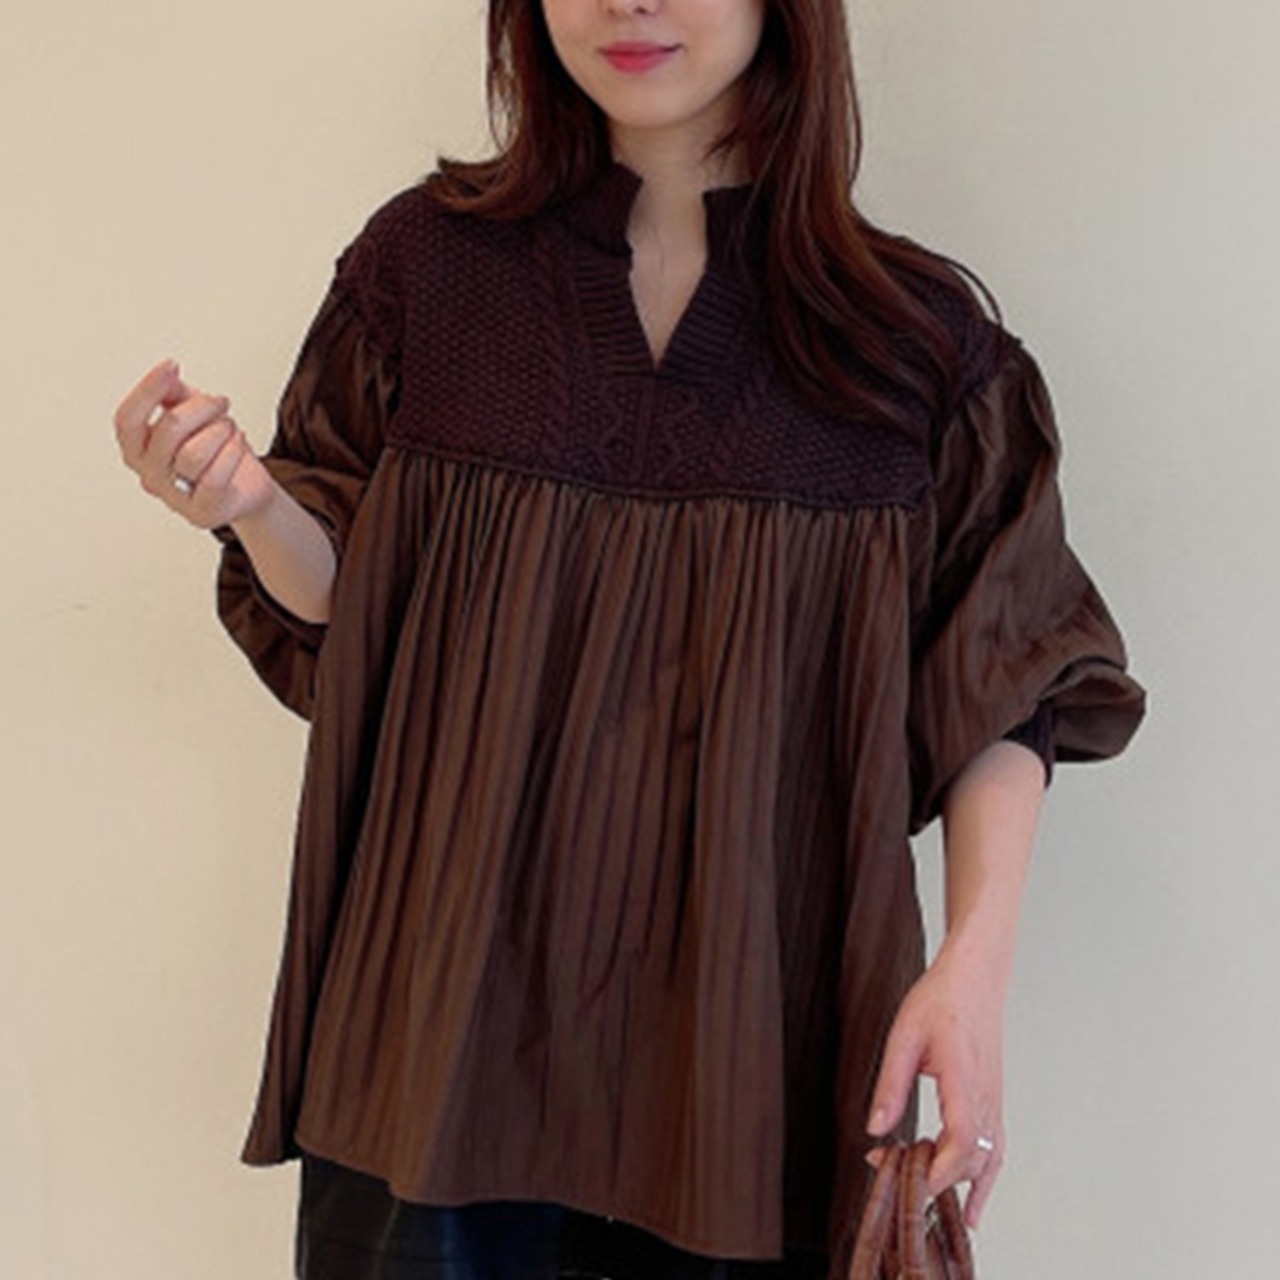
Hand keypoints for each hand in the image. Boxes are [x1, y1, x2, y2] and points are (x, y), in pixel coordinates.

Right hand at [113, 359, 275, 529]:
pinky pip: (215, 478)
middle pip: (169, 430)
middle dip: (201, 407)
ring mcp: (174, 498)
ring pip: (193, 454)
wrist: (248, 489)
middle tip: (221, 402)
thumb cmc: (216, 449)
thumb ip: (174, 394)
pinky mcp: (202, 513)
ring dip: (220, 431)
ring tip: (231, 428)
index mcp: (137, 449)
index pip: (127, 420)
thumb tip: (167, 373)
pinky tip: (239, 444)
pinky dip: (232, 453)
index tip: (171, 365)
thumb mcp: (193, 415)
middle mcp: (148, 476)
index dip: (146, 390)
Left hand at [863, 945, 1006, 1229]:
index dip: (936, 1171)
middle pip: (971, 1160)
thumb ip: (890, 1084)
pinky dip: (986, 1180)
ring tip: (936, 1215)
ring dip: (962, 1188)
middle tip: (897, 1181)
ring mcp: (995, 1101)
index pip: (958, 1143)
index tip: (907, 1181)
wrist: (975, 978)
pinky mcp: (994, 1100)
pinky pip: (996, 1149)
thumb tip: (876, 1127)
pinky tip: (975, 1204)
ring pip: (987, 1160)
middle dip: (936, 1180)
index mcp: (964, 1081)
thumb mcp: (904, 1037)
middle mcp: (986, 1098)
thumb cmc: (941, 1000)